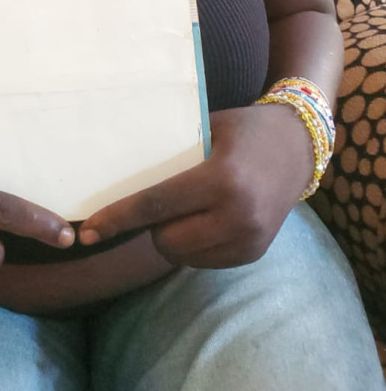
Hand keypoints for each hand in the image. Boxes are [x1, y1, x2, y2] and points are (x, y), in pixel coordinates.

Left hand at [78, 103, 314, 268]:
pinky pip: (204, 261)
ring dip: (171, 238)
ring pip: (182, 256)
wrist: (299, 147)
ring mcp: (249, 240)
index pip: (156, 205)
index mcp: (221, 180)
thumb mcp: (206, 129)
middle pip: (165, 239)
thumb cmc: (244, 130)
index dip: (118, 218)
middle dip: (150, 227)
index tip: (89, 229)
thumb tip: (115, 168)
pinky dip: (193, 246)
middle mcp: (237, 216)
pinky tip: (203, 221)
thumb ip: (169, 152)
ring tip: (184, 209)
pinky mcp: (253, 254)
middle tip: (157, 203)